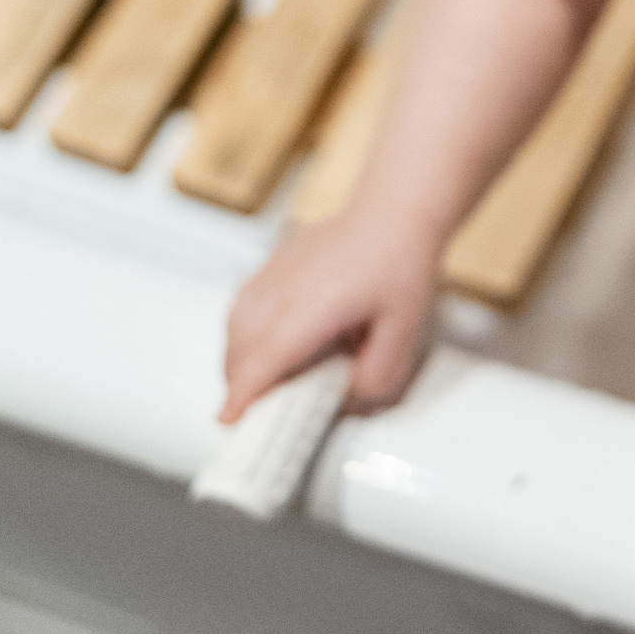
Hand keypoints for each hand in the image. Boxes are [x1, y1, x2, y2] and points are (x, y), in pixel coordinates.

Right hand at [221, 210, 435, 422]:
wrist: (391, 214)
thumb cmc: (397, 264)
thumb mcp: (405, 329)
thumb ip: (378, 373)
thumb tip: (348, 400)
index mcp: (316, 305)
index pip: (267, 356)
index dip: (244, 391)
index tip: (229, 419)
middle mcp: (285, 288)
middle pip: (241, 347)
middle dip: (239, 385)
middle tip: (250, 413)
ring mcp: (273, 274)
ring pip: (235, 326)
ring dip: (238, 361)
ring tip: (256, 385)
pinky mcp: (270, 267)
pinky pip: (241, 307)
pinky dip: (242, 335)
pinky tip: (262, 348)